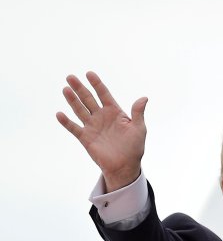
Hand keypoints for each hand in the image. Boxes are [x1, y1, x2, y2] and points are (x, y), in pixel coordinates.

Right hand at [56, 71, 147, 191]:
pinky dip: (66, 122)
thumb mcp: (139, 129)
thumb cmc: (134, 147)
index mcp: (115, 112)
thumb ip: (138, 113)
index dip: (97, 84)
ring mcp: (92, 126)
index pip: (104, 94)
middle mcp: (101, 117)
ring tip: (65, 89)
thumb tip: (144, 98)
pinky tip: (59, 114)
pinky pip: (74, 128)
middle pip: (89, 99)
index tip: (89, 74)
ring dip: (72, 100)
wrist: (125, 166)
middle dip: (80, 88)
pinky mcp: (85, 138)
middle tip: (70, 77)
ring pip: (80, 110)